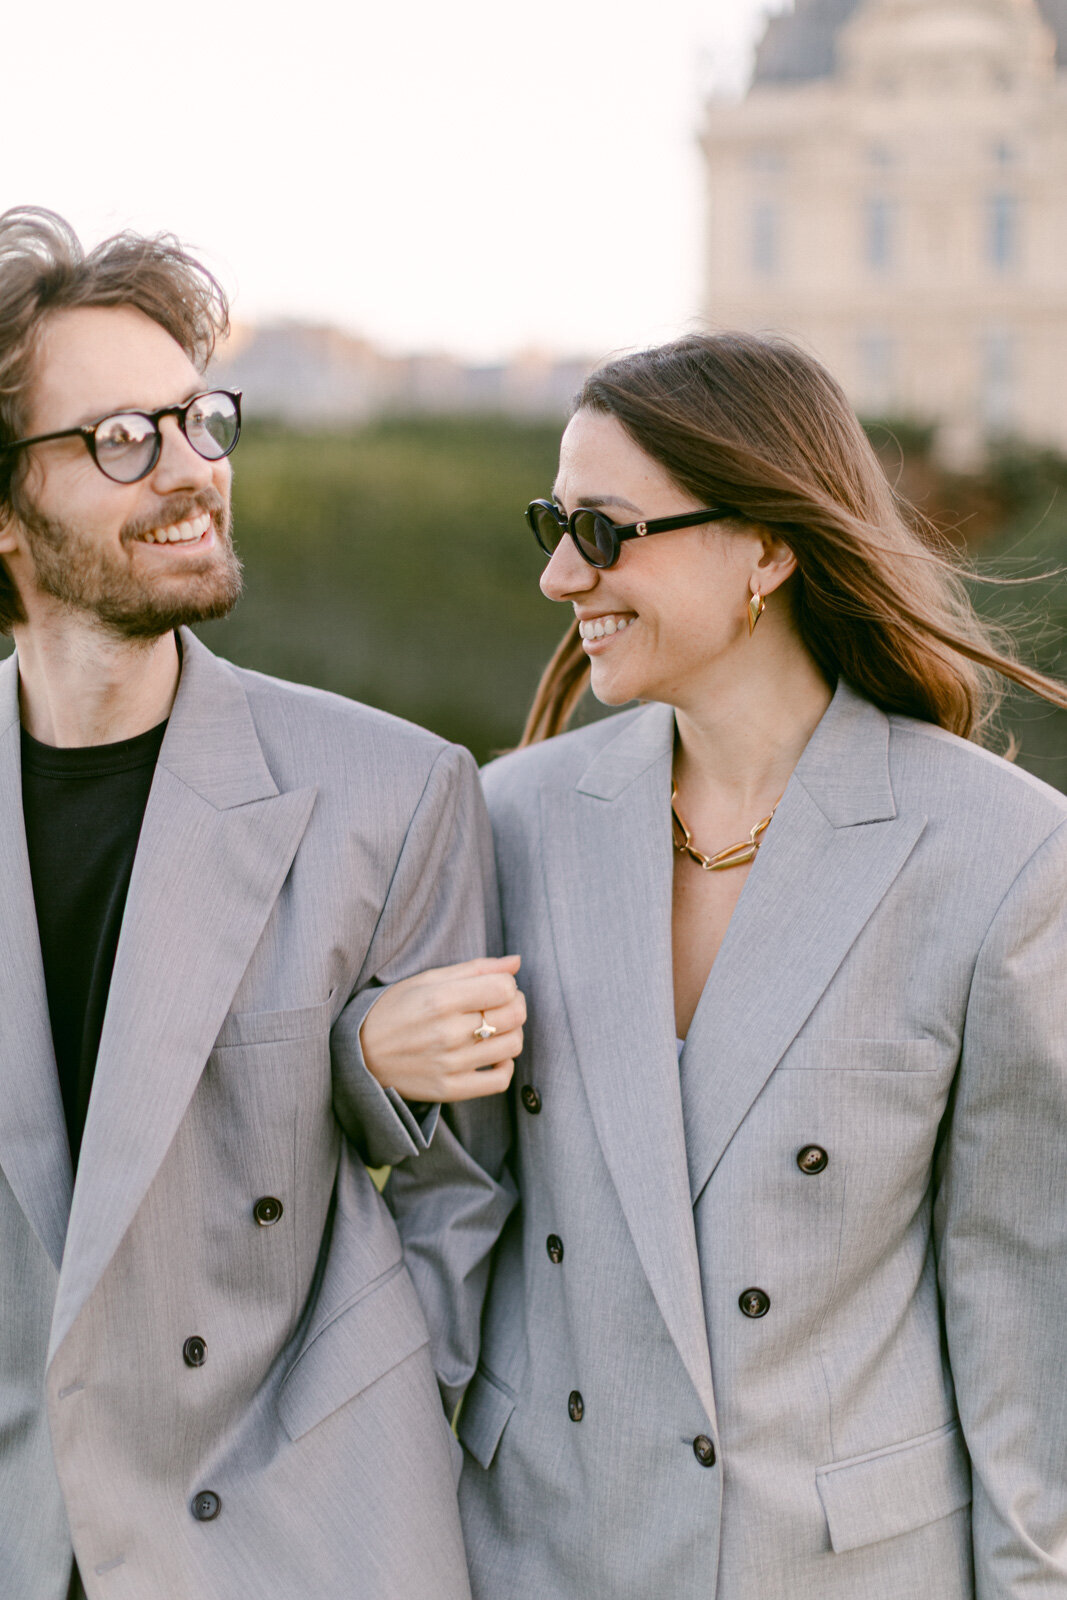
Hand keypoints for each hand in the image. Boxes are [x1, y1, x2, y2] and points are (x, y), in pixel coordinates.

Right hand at [359, 955, 524, 1102]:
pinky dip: (505, 1066)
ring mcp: (450, 1064)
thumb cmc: (395, 1009)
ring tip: (494, 1029)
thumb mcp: (427, 979)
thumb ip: (475, 969)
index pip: (504, 988)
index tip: (495, 987)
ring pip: (512, 1046)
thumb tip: (516, 962)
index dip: (508, 984)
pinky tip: (492, 1056)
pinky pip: (500, 1081)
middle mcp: (448, 1032)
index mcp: (441, 999)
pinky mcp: (450, 1089)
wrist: (360, 1054)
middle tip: (499, 1005)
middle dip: (515, 1005)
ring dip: (512, 1033)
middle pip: (514, 1016)